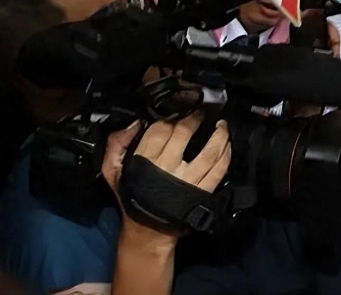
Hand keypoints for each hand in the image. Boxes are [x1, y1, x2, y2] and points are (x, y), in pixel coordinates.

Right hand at [101, 113, 231, 245]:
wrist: (147, 231)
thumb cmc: (132, 196)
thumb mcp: (113, 171)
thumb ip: (117, 144)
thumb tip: (135, 123)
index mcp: (145, 161)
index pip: (161, 129)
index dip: (172, 116)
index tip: (180, 108)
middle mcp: (168, 169)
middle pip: (185, 134)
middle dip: (195, 118)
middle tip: (202, 110)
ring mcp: (188, 181)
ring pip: (209, 152)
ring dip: (219, 135)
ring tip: (222, 124)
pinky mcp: (202, 192)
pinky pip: (219, 170)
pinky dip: (226, 155)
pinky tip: (228, 145)